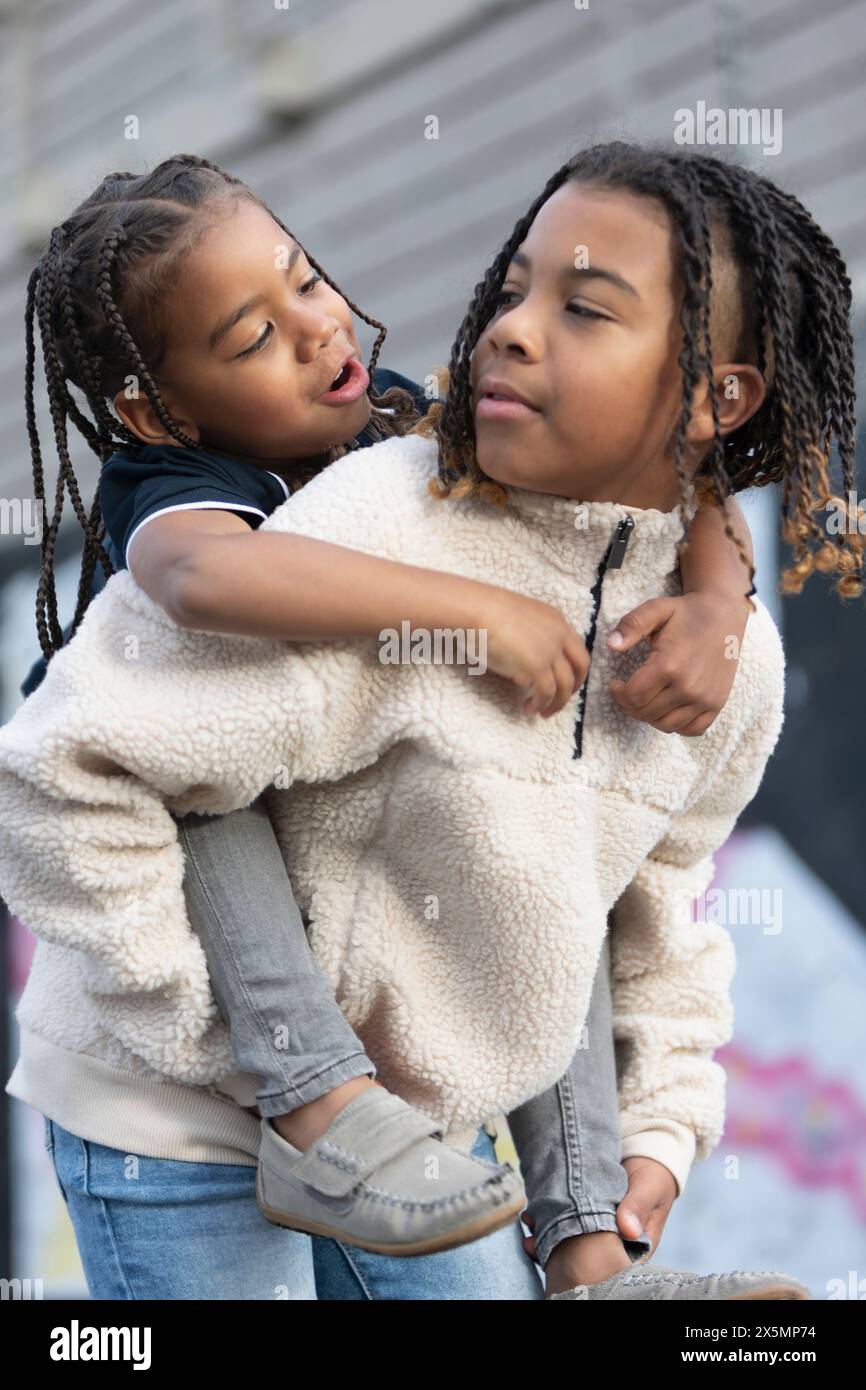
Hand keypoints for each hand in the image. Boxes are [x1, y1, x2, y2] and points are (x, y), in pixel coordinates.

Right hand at [478, 589, 589, 717]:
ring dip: (556, 703)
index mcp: (557, 620)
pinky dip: (541, 704)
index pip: (577, 649)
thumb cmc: (487, 614)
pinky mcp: (538, 665)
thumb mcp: (519, 625)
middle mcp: (560, 634)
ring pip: (566, 684)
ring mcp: (551, 650)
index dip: (574, 670)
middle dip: (573, 688)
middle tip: (558, 702)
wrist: (477, 610)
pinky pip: (547, 692)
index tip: (563, 683)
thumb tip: (527, 677)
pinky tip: (529, 708)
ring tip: (542, 712)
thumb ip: (531, 645)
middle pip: (581, 666)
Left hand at [518, 1155, 676, 1268]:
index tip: (560, 1250)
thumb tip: (627, 1229)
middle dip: (557, 1249)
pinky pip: (564, 1221)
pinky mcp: (583, 1214)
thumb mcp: (649, 1188)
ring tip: (531, 1223)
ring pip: (569, 1241)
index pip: (607, 1266)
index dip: (583, 1263)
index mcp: (634, 1248)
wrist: (645, 1157)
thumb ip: (639, 1206)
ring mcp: (596, 1230)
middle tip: (535, 1241)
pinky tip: (532, 1214)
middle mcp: (612, 1244)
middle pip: (582, 1257)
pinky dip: (547, 1219)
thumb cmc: (653, 1178)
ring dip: (548, 1234)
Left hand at [606, 592, 749, 734]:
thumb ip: (631, 625)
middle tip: (627, 692)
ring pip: (666, 725)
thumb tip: (610, 645)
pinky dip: (676, 725)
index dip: (618, 694)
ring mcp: (705, 698)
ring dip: (649, 716)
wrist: (724, 615)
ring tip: (646, 699)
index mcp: (670, 665)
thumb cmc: (685, 612)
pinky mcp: (717, 704)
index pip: (633, 697)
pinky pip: (692, 730)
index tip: (615, 684)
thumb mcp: (655, 610)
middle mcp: (689, 687)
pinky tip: (667, 708)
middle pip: (646, 713)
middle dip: (629, 705)